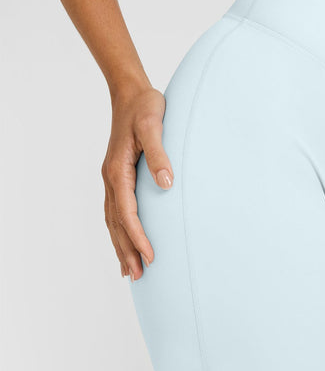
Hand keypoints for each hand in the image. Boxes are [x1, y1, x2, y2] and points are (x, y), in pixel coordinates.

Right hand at [101, 85, 173, 280]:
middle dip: (126, 250)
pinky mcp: (117, 175)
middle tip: (138, 277)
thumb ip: (159, 154)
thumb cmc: (146, 107)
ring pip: (113, 220)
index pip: (127, 213)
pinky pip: (115, 210)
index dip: (138, 237)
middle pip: (116, 223)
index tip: (151, 256)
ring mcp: (112, 178)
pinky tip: (125, 240)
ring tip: (129, 271)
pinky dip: (118, 230)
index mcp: (118, 171)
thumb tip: (166, 183)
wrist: (131, 92)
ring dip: (120, 245)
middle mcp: (111, 178)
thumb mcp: (154, 126)